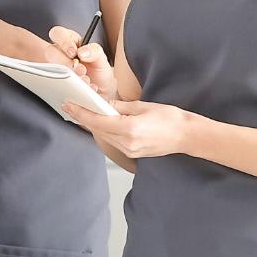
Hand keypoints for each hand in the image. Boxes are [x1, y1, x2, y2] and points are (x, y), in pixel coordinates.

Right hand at [47, 24, 115, 99]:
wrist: (101, 88)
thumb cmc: (97, 69)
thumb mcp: (101, 58)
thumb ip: (95, 50)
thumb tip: (82, 52)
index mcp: (69, 41)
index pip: (58, 33)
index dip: (63, 42)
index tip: (74, 53)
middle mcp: (60, 53)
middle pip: (50, 51)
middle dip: (66, 62)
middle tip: (80, 69)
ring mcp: (56, 68)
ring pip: (52, 68)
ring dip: (69, 76)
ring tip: (85, 80)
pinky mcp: (56, 81)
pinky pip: (56, 82)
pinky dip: (71, 87)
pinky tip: (83, 87)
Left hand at [63, 99, 197, 157]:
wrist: (188, 136)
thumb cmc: (170, 118)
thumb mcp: (143, 106)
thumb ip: (120, 106)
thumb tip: (103, 103)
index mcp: (129, 129)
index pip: (97, 121)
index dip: (80, 113)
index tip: (68, 105)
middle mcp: (127, 143)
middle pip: (97, 130)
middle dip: (83, 117)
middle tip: (71, 105)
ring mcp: (130, 151)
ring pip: (104, 136)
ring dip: (93, 125)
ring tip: (82, 112)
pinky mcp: (133, 154)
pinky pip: (112, 141)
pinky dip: (104, 131)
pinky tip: (100, 122)